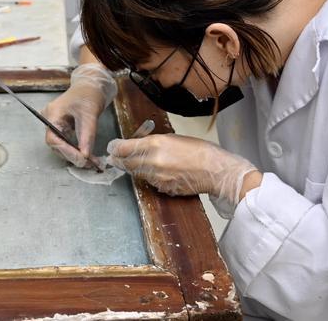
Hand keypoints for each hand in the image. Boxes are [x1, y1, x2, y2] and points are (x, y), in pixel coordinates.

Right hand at [40, 63, 117, 167]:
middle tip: (88, 163)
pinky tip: (88, 156)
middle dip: (72, 155)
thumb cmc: (88, 94)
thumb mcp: (89, 114)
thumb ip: (86, 136)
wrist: (91, 85)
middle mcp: (51, 121)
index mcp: (52, 115)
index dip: (66, 151)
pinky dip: (77, 150)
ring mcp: (56, 124)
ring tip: (91, 162)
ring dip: (75, 155)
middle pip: (56, 145)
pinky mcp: (63, 128)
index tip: (81, 159)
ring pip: (62, 146)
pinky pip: (67, 142)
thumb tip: (85, 156)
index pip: (53, 139)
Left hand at [107, 133, 257, 203]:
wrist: (215, 170)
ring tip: (138, 163)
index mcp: (154, 144)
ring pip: (136, 174)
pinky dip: (149, 178)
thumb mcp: (173, 139)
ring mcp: (156, 177)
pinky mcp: (163, 188)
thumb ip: (153, 143)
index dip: (114, 148)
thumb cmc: (199, 150)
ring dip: (134, 169)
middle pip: (125, 163)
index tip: (112, 148)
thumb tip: (138, 146)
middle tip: (115, 157)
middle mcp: (152, 161)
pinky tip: (157, 173)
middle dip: (120, 160)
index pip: (123, 148)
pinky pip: (149, 182)